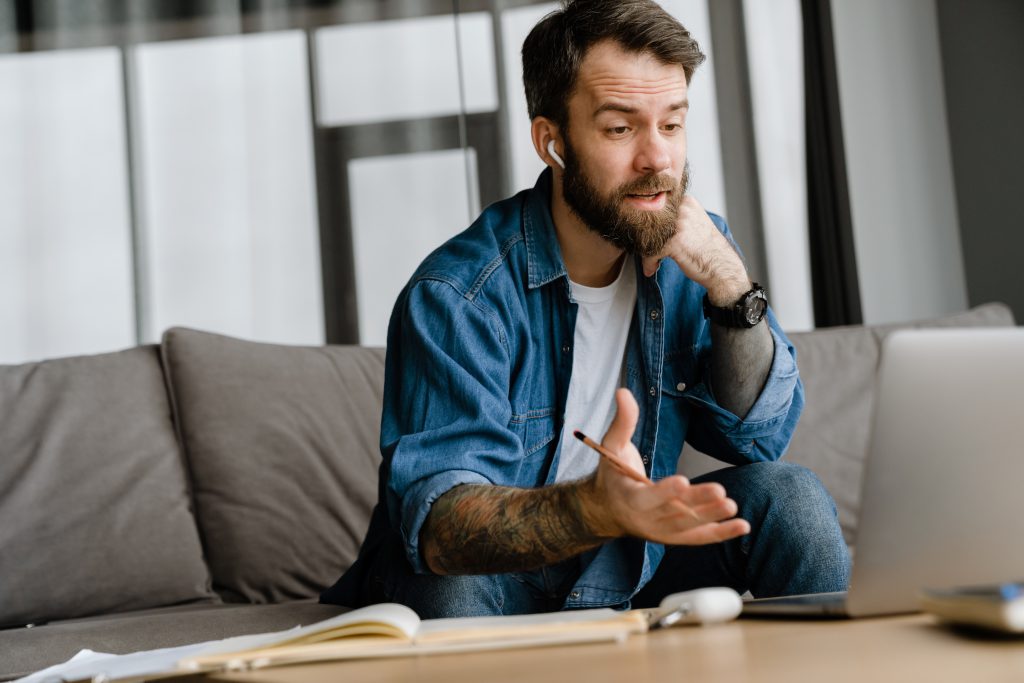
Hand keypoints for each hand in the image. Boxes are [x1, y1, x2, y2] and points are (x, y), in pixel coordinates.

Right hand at [580, 388, 750, 544]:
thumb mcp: (612, 447)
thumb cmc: (613, 474)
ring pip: (688, 525)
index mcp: (628, 497)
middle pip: (674, 512)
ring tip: (732, 506)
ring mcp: (661, 531)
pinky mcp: (675, 537)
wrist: (607, 511)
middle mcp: (645, 519)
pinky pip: (699, 537)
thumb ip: (623, 422)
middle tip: (720, 492)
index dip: (664, 492)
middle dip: (697, 502)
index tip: (682, 482)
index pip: (646, 498)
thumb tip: (623, 392)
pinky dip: (721, 533)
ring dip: (711, 517)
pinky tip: (742, 525)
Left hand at [641, 196, 749, 306]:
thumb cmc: (706, 247)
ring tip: (652, 259)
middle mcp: (682, 209)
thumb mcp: (694, 221)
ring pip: (646, 234)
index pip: (656, 206)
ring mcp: (678, 224)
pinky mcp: (673, 242)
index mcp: (687, 201)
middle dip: (645, 236)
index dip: (650, 223)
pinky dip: (649, 262)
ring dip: (646, 249)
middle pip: (649, 220)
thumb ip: (676, 215)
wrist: (721, 266)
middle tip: (646, 248)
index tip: (647, 235)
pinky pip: (649, 251)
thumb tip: (646, 216)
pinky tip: (652, 268)